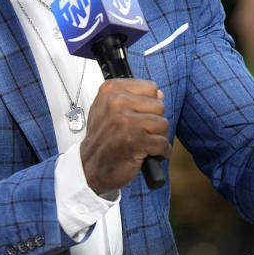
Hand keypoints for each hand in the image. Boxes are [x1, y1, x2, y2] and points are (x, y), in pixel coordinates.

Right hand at [80, 78, 170, 194]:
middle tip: (141, 133)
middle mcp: (116, 102)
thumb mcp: (110, 110)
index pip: (150, 88)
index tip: (138, 116)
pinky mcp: (134, 140)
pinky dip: (161, 152)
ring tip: (143, 144)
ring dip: (158, 138)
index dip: (149, 105)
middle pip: (159, 106)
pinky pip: (163, 143)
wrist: (90, 166)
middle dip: (155, 122)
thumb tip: (160, 94)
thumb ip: (134, 98)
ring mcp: (125, 121)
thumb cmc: (103, 139)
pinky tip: (148, 154)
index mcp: (111, 90)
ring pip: (163, 124)